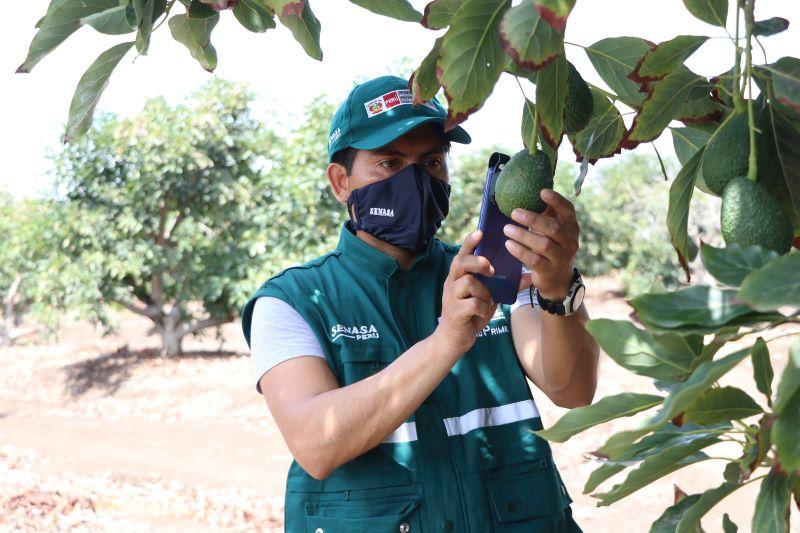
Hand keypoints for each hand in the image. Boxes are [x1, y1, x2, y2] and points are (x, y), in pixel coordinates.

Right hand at [435, 230, 497, 354]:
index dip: (470, 242)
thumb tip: (528, 277)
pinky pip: (472, 304)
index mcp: (459, 276)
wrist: (454, 339)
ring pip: (468, 282)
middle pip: (460, 262)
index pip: (462, 253)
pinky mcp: (455, 312)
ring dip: (483, 291)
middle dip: (477, 262)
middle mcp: (452, 282)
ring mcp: (451, 297)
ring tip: (487, 300)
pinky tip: (483, 313)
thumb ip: (504, 286)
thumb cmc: (472, 313)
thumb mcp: (489, 297)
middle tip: (491, 269)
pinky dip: (483, 308)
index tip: (480, 232)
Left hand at [502, 188, 579, 300]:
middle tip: (514, 212)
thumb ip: (546, 214)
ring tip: (506, 229)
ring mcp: (562, 258)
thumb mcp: (553, 232)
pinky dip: (520, 251)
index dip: (556, 200)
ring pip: (543, 244)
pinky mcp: (550, 271)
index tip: (541, 192)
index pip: (568, 210)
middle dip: (532, 219)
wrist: (558, 280)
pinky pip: (534, 260)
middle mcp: (570, 242)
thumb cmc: (551, 248)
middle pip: (553, 228)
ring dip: (522, 235)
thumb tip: (528, 192)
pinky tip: (509, 244)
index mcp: (571, 227)